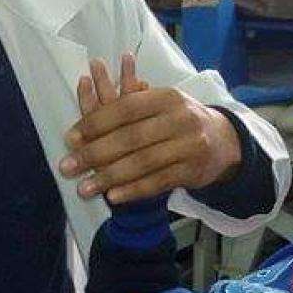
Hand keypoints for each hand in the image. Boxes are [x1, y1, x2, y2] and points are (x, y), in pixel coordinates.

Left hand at [60, 54, 241, 203]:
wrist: (224, 142)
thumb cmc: (179, 121)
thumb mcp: (160, 104)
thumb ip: (128, 104)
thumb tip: (85, 109)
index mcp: (167, 96)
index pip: (125, 108)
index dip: (95, 123)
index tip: (71, 138)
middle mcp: (180, 118)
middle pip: (130, 137)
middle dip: (95, 153)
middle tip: (68, 166)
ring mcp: (189, 145)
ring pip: (142, 162)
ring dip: (109, 177)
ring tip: (84, 188)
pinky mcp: (193, 170)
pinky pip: (158, 182)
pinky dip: (133, 190)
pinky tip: (112, 196)